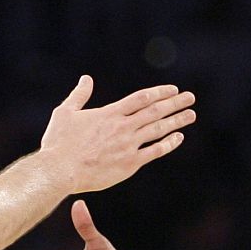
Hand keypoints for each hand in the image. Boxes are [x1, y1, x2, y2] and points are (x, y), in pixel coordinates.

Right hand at [39, 76, 193, 192]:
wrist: (60, 170)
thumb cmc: (59, 143)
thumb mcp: (65, 113)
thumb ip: (79, 95)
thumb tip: (86, 79)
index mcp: (110, 113)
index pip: (141, 98)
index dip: (159, 92)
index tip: (173, 89)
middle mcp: (123, 127)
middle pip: (155, 111)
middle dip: (175, 103)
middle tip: (190, 97)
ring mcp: (128, 145)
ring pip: (159, 129)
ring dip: (176, 120)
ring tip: (191, 114)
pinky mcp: (130, 163)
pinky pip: (155, 152)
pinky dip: (168, 144)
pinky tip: (179, 138)